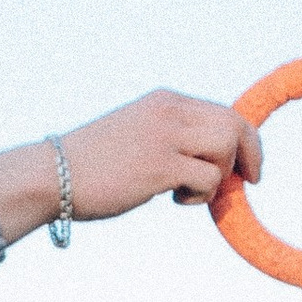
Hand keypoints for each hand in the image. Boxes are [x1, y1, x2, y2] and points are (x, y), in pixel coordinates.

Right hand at [0, 92, 262, 244]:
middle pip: (234, 125)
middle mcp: (168, 112)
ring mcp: (165, 137)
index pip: (223, 111)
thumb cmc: (92, 165)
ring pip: (226, 148)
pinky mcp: (160, 167)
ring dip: (219, 177)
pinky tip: (175, 200)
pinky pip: (209, 179)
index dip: (246, 140)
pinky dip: (201, 196)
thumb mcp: (137, 136)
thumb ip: (173, 139)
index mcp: (164, 101)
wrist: (52, 175)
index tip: (249, 167)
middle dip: (249, 156)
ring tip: (191, 192)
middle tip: (245, 182)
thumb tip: (213, 164)